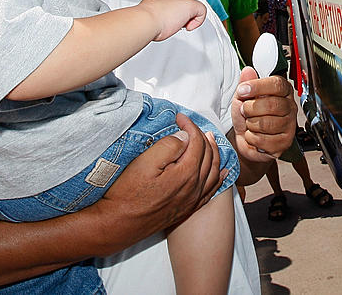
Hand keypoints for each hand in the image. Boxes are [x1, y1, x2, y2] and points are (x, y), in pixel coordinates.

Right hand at [100, 112, 223, 239]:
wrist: (119, 224)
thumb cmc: (128, 194)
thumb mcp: (145, 163)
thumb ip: (168, 146)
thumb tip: (185, 137)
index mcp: (185, 173)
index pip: (196, 142)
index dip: (189, 126)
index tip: (179, 118)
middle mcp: (194, 187)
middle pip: (207, 155)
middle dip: (202, 136)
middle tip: (191, 126)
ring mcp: (192, 200)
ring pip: (213, 172)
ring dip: (213, 153)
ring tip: (210, 141)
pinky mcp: (187, 209)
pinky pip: (210, 190)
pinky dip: (219, 178)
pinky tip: (222, 173)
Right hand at [139, 0, 206, 39]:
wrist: (146, 19)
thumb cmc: (145, 20)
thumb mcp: (149, 15)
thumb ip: (156, 15)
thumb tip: (160, 22)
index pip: (173, 3)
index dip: (173, 14)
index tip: (168, 22)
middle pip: (183, 5)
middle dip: (181, 17)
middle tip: (173, 26)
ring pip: (192, 8)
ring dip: (188, 19)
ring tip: (178, 26)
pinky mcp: (190, 5)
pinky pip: (202, 11)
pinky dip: (198, 21)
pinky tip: (188, 27)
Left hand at [230, 67, 296, 168]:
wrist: (246, 139)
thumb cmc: (247, 115)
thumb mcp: (242, 97)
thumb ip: (245, 83)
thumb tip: (248, 71)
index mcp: (283, 91)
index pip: (277, 85)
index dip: (258, 86)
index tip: (243, 90)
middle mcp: (289, 107)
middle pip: (272, 105)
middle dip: (250, 108)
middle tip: (245, 110)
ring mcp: (289, 125)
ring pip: (266, 123)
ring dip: (250, 124)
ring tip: (250, 123)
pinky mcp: (284, 142)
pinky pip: (263, 140)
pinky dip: (252, 138)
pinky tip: (254, 135)